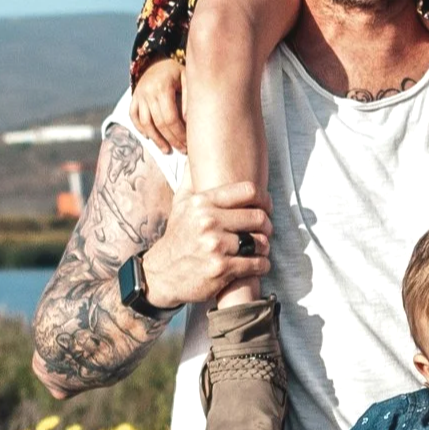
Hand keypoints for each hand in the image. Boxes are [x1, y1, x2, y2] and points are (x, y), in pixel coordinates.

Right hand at [129, 56, 186, 154]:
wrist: (157, 61)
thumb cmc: (176, 73)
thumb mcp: (187, 79)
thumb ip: (188, 99)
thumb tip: (187, 122)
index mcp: (163, 87)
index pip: (171, 118)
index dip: (179, 133)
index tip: (187, 142)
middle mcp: (148, 92)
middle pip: (159, 123)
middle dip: (171, 139)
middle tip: (181, 149)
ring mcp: (139, 95)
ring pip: (145, 123)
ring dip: (156, 139)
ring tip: (166, 150)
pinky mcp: (133, 98)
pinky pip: (133, 117)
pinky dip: (140, 129)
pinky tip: (150, 138)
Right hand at [142, 179, 273, 308]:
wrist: (161, 274)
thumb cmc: (177, 238)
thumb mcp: (179, 205)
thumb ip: (191, 180)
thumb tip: (194, 155)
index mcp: (202, 203)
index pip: (248, 191)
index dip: (264, 198)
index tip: (266, 206)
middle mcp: (208, 222)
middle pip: (258, 217)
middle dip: (267, 226)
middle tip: (265, 231)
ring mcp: (215, 246)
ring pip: (260, 242)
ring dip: (265, 247)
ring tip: (260, 249)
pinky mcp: (221, 269)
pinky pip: (257, 264)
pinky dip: (262, 265)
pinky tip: (259, 264)